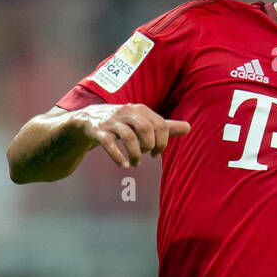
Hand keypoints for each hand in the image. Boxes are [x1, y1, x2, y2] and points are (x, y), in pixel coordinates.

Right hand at [71, 103, 190, 167]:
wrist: (87, 120)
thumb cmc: (122, 123)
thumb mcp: (143, 122)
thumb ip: (165, 126)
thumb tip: (189, 127)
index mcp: (140, 110)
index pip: (160, 124)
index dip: (162, 142)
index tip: (157, 153)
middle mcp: (126, 112)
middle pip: (145, 128)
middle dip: (150, 145)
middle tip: (147, 155)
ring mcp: (111, 122)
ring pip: (128, 136)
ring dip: (135, 154)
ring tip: (135, 163)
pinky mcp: (98, 131)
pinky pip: (109, 143)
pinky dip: (118, 156)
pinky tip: (124, 165)